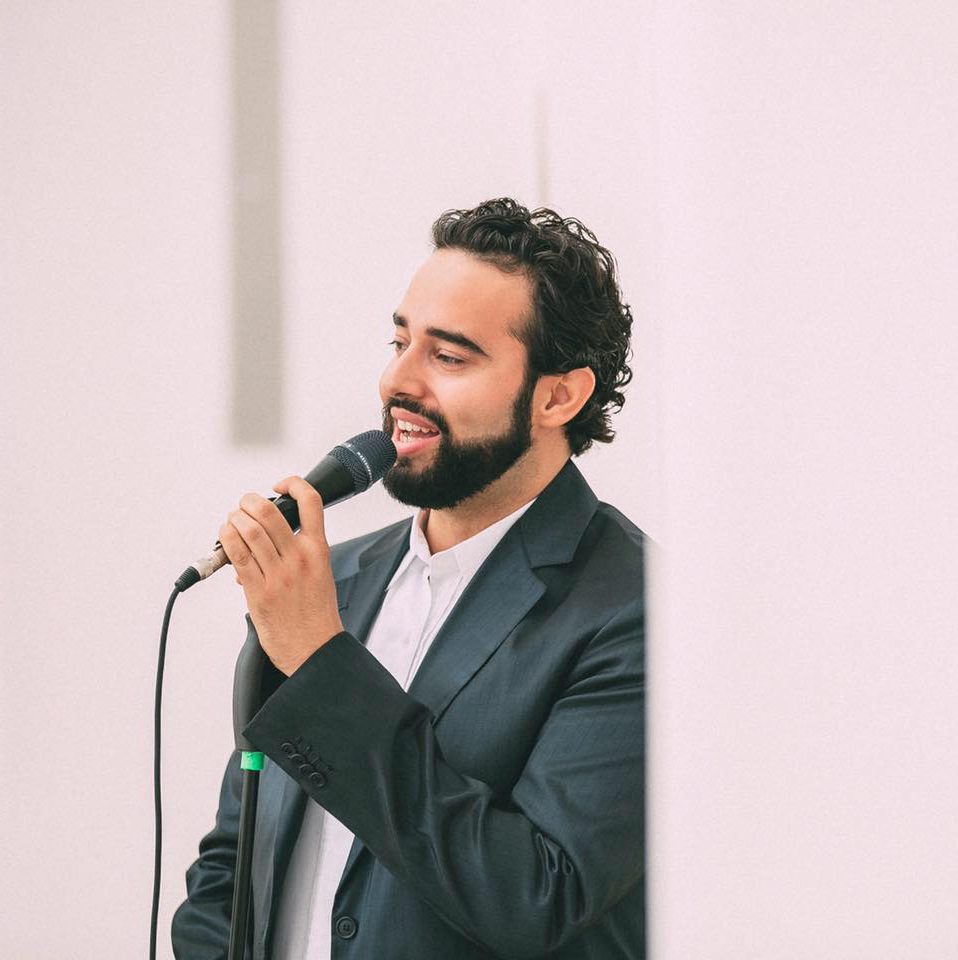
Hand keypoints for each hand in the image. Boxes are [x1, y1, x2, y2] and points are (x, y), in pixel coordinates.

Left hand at [218, 476, 344, 675]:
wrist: (315, 649)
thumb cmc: (317, 616)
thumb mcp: (320, 574)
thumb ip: (298, 554)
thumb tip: (267, 543)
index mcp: (319, 550)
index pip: (310, 502)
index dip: (292, 483)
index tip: (279, 485)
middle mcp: (299, 557)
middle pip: (268, 511)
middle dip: (249, 501)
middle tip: (244, 504)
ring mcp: (278, 574)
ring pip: (248, 530)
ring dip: (233, 519)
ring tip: (231, 521)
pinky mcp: (258, 590)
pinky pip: (237, 555)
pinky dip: (227, 540)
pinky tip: (226, 538)